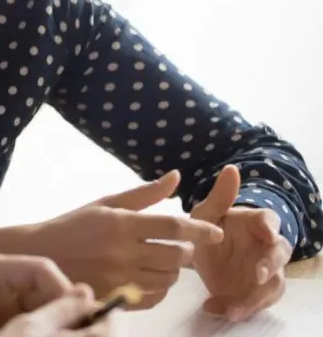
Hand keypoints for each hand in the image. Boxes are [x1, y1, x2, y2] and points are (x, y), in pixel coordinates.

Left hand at [0, 253, 102, 335]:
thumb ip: (0, 336)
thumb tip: (37, 335)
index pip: (41, 271)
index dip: (65, 293)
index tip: (81, 321)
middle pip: (48, 295)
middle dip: (64, 316)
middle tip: (82, 336)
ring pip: (41, 316)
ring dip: (51, 330)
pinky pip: (27, 331)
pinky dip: (36, 336)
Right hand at [24, 171, 223, 306]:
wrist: (41, 255)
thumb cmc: (74, 225)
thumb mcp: (105, 203)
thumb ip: (144, 194)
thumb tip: (176, 177)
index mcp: (120, 224)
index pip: (172, 227)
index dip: (200, 230)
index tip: (216, 233)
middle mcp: (121, 252)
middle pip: (176, 256)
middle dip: (185, 252)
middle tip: (178, 247)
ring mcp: (118, 278)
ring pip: (168, 280)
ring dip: (173, 271)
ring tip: (162, 262)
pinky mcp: (114, 297)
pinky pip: (153, 299)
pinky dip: (159, 290)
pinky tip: (149, 278)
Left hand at [192, 164, 293, 321]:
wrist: (199, 254)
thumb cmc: (207, 227)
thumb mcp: (205, 213)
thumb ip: (219, 196)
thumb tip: (231, 168)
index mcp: (256, 222)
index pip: (270, 220)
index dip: (269, 226)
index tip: (265, 232)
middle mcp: (266, 246)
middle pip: (279, 254)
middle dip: (270, 265)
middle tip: (257, 275)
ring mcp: (264, 270)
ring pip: (273, 284)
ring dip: (256, 296)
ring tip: (234, 308)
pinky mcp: (257, 291)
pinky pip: (258, 301)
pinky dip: (241, 308)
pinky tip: (220, 310)